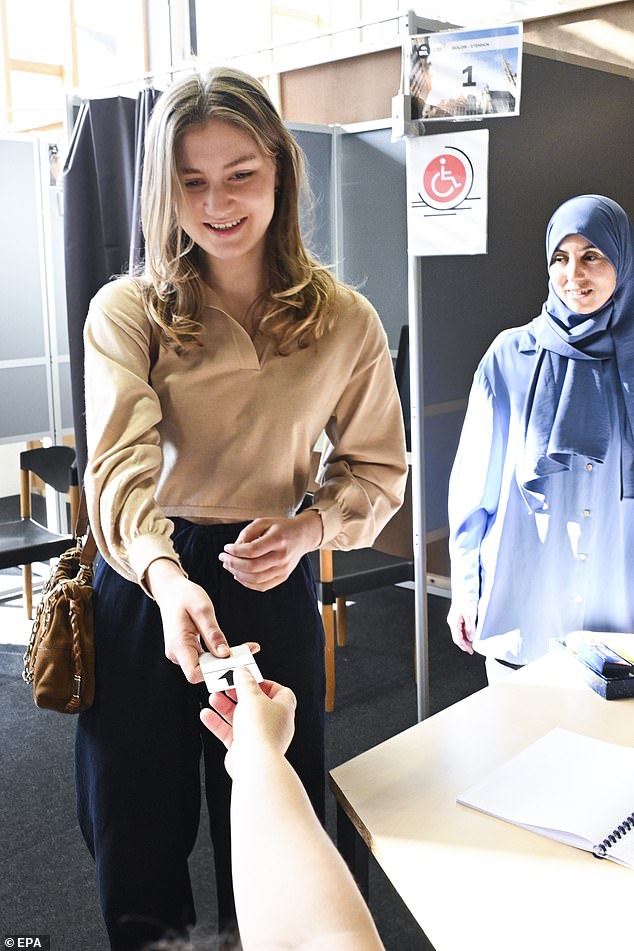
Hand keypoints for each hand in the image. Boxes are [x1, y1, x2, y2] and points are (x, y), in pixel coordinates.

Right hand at [146, 558, 257, 683]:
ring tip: (246, 648)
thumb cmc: (184, 596)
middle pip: (203, 671)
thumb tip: (224, 654)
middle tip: (249, 651)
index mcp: (178, 644)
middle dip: (226, 665)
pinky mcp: (187, 651)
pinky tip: (233, 647)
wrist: (171, 591)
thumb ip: (213, 633)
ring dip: (225, 659)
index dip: (214, 671)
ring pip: (205, 666)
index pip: (194, 673)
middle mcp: (177, 653)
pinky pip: (205, 658)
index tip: (234, 660)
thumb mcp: (202, 609)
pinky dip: (219, 654)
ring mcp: (181, 654)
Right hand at [200, 666, 296, 777]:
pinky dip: (218, 723)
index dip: (262, 683)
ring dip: (226, 707)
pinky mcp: (244, 748)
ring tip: (213, 698)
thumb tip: (243, 670)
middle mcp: (273, 723)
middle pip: (255, 704)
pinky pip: (230, 733)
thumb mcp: (252, 696)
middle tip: (226, 686)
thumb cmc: (260, 730)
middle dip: (238, 694)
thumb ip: (245, 681)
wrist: (255, 763)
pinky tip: (207, 715)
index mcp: (283, 709)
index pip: (278, 691)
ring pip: (240, 718)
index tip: (248, 678)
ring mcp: (258, 737)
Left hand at [218, 511, 322, 591]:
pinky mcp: (283, 577)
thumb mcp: (264, 522)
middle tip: (223, 558)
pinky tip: (239, 575)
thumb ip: (247, 533)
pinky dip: (247, 583)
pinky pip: (262, 586)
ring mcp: (283, 569)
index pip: (252, 550)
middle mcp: (282, 557)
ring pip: (255, 579)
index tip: (226, 548)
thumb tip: (234, 549)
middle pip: (252, 566)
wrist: (303, 536)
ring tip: (229, 566)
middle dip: (233, 563)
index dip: (235, 551)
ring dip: (237, 573)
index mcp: (278, 540)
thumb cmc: (281, 527)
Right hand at [447, 599, 477, 653]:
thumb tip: (471, 638)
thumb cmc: (466, 600)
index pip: (457, 639)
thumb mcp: (470, 615)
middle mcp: (452, 622)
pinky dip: (464, 634)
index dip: (464, 646)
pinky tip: (469, 635)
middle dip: (464, 645)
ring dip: (464, 640)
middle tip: (471, 649)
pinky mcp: (456, 617)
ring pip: (458, 633)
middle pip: (457, 637)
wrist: (463, 591)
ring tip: (471, 644)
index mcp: (453, 622)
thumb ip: (470, 628)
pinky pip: (459, 629)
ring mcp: (453, 620)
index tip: (470, 651)